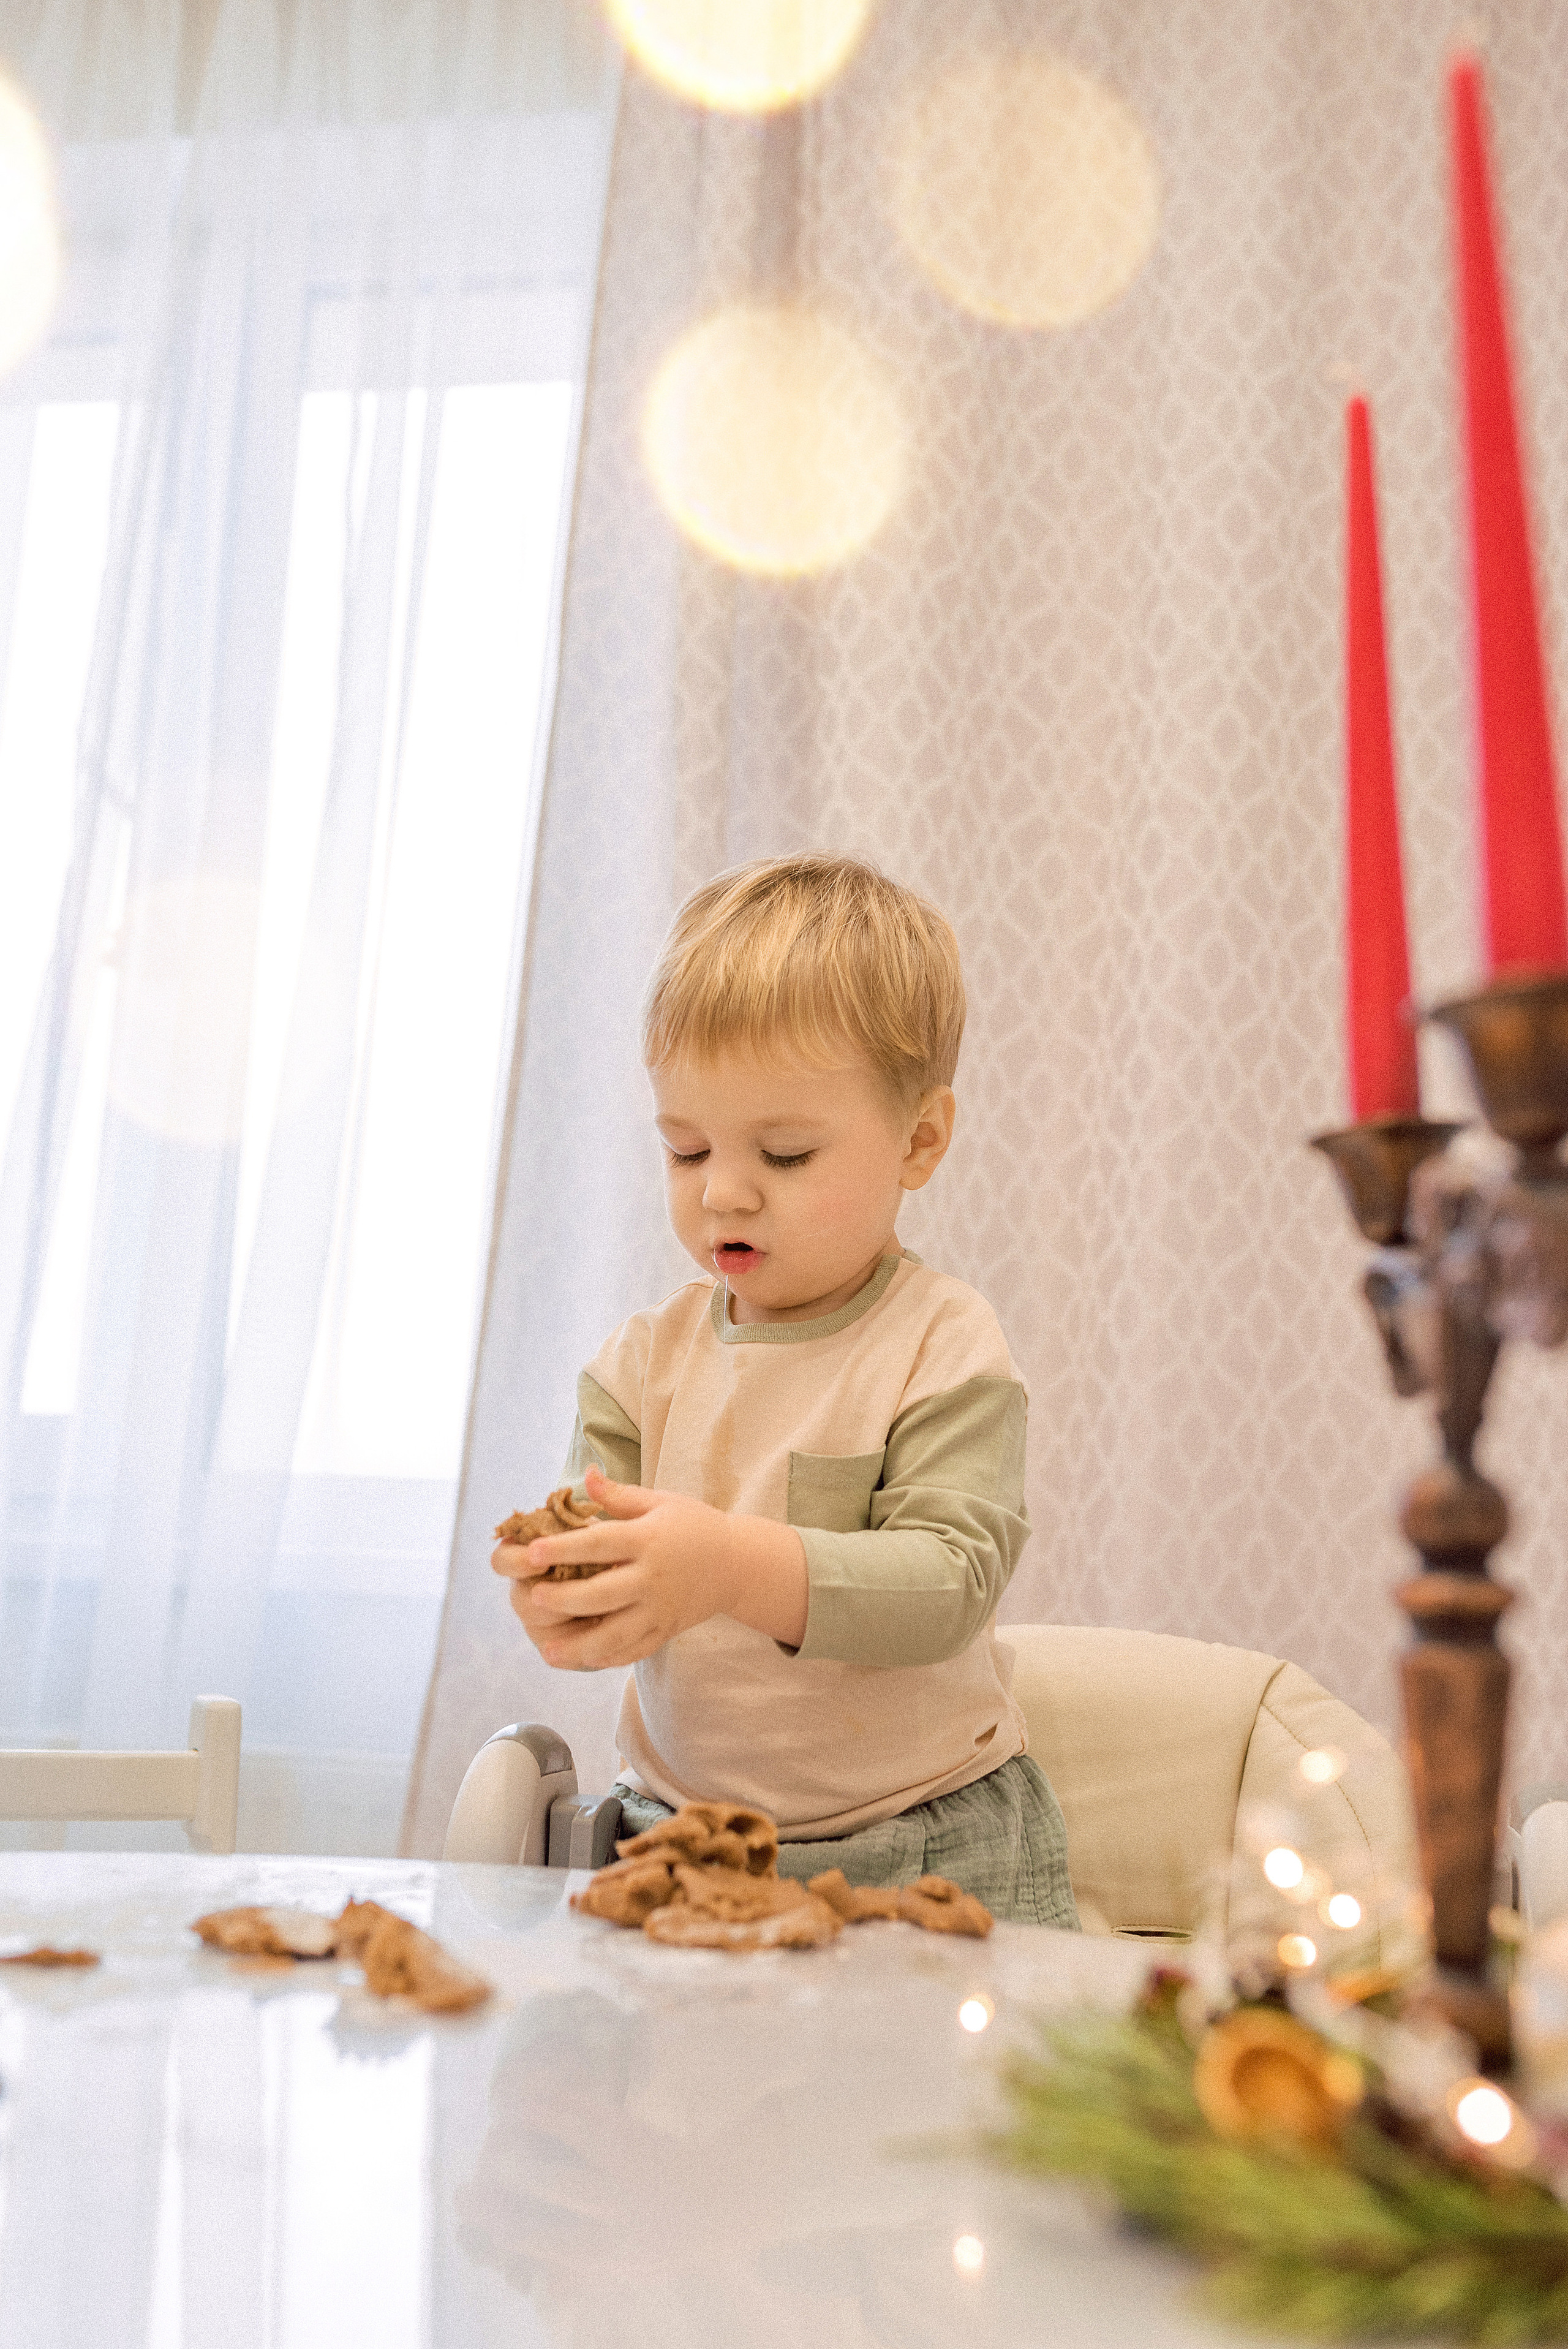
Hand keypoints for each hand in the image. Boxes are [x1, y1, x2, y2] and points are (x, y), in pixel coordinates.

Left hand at [490, 1464, 807, 1668]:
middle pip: (603, 1593)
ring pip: (617, 1634)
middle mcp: (653, 1577)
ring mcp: (660, 1608)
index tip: (532, 1552)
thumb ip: (620, 1495)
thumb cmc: (694, 1525)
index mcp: (648, 1539)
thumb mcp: (661, 1502)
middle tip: (533, 1598)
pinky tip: (583, 1661)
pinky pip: (635, 1650)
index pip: (600, 1543)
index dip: (564, 1548)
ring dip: (581, 1645)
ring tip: (548, 1651)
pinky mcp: (667, 1630)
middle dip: (566, 1599)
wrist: (738, 1563)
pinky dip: (609, 1659)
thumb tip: (586, 1475)